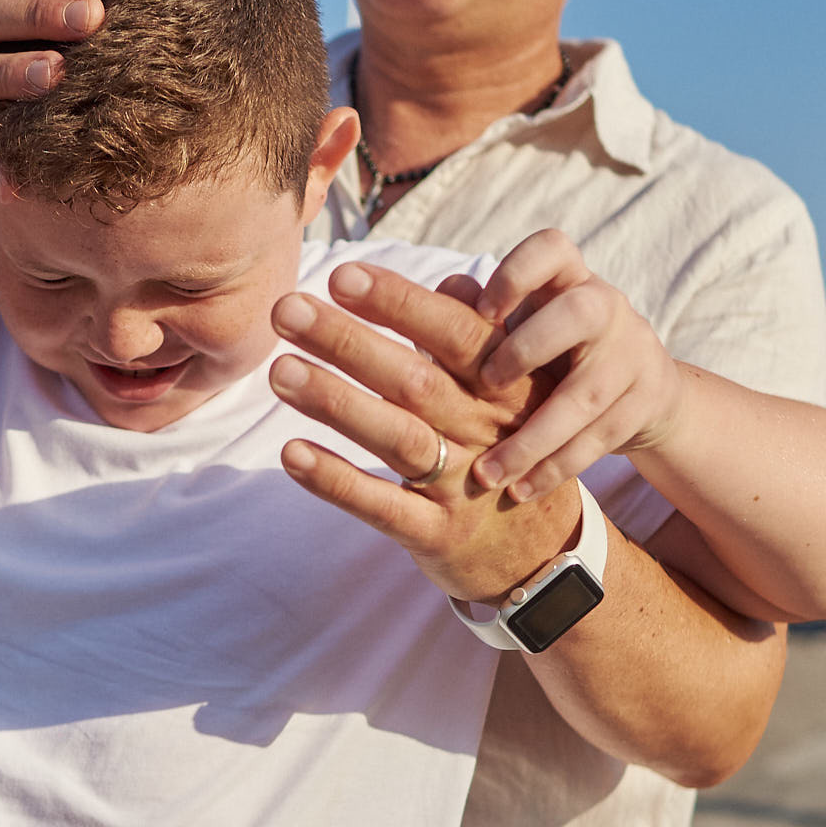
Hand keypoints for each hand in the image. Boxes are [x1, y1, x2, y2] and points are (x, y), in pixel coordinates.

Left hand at [268, 261, 579, 606]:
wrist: (545, 551)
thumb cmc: (508, 448)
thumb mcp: (510, 390)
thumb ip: (475, 336)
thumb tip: (449, 279)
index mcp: (504, 384)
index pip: (452, 332)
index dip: (399, 302)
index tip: (342, 275)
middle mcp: (484, 429)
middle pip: (414, 379)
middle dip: (347, 341)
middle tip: (286, 309)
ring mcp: (462, 485)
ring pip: (397, 436)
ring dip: (336, 403)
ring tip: (280, 372)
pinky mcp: (437, 534)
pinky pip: (384, 507)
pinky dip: (339, 481)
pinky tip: (291, 454)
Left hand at [467, 229, 685, 499]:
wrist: (639, 389)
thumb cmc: (550, 349)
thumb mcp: (518, 326)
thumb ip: (473, 316)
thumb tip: (435, 295)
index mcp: (568, 278)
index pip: (552, 249)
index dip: (518, 273)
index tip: (482, 310)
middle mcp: (605, 307)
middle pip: (580, 313)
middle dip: (528, 348)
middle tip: (487, 383)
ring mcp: (632, 355)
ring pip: (585, 396)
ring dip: (532, 439)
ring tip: (487, 474)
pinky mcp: (645, 402)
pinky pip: (599, 439)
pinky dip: (555, 468)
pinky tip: (520, 490)